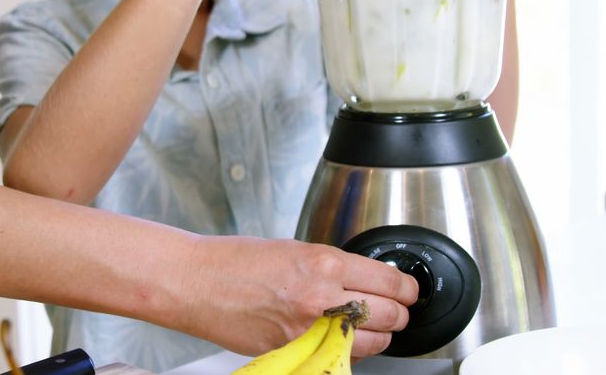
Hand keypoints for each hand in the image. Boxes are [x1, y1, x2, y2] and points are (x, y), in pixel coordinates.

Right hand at [176, 236, 418, 357]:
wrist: (197, 283)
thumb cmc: (236, 262)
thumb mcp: (294, 249)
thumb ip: (332, 266)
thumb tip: (363, 279)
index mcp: (323, 263)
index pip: (388, 282)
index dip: (406, 289)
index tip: (408, 290)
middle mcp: (320, 298)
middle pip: (388, 315)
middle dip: (398, 314)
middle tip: (396, 310)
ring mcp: (308, 330)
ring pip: (371, 343)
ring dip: (378, 336)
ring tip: (372, 326)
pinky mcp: (295, 351)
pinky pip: (340, 356)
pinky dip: (349, 349)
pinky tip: (343, 338)